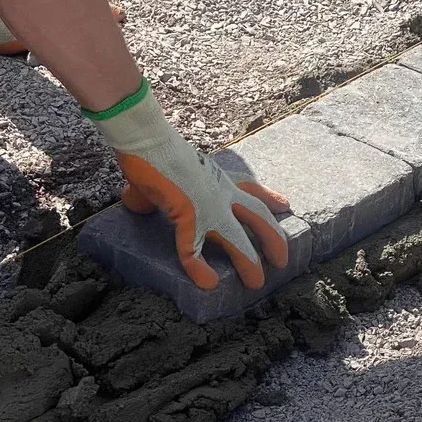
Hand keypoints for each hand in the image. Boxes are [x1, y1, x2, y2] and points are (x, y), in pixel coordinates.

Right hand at [91, 82, 289, 289]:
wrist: (145, 137)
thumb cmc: (153, 150)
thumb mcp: (169, 172)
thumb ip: (162, 190)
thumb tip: (135, 200)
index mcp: (218, 178)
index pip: (251, 187)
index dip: (270, 198)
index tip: (285, 206)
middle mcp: (221, 191)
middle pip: (258, 216)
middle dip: (274, 239)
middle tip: (282, 260)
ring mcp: (208, 205)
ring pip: (238, 239)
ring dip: (249, 263)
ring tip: (256, 283)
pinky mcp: (188, 214)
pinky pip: (195, 249)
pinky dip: (200, 268)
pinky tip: (207, 282)